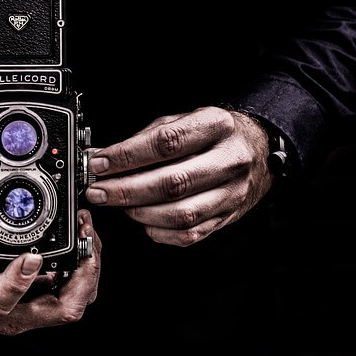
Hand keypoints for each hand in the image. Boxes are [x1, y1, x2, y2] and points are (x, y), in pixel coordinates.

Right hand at [0, 203, 100, 334]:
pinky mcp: (35, 300)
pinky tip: (80, 241)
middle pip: (62, 309)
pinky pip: (68, 289)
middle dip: (83, 274)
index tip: (32, 256)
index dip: (20, 281)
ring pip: (72, 300)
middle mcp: (11, 315)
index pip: (3, 302)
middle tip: (85, 238)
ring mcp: (27, 310)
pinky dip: (80, 266)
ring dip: (87, 269)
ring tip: (87, 233)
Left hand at [85, 106, 272, 245]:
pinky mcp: (227, 216)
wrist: (257, 151)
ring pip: (181, 214)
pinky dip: (159, 231)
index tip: (99, 163)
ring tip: (118, 204)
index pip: (166, 142)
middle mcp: (229, 160)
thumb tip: (103, 156)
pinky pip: (189, 234)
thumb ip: (144, 138)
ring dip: (140, 212)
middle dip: (126, 190)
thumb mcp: (182, 120)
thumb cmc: (212, 135)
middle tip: (98, 191)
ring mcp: (231, 192)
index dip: (128, 156)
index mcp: (216, 126)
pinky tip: (143, 219)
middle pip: (172, 182)